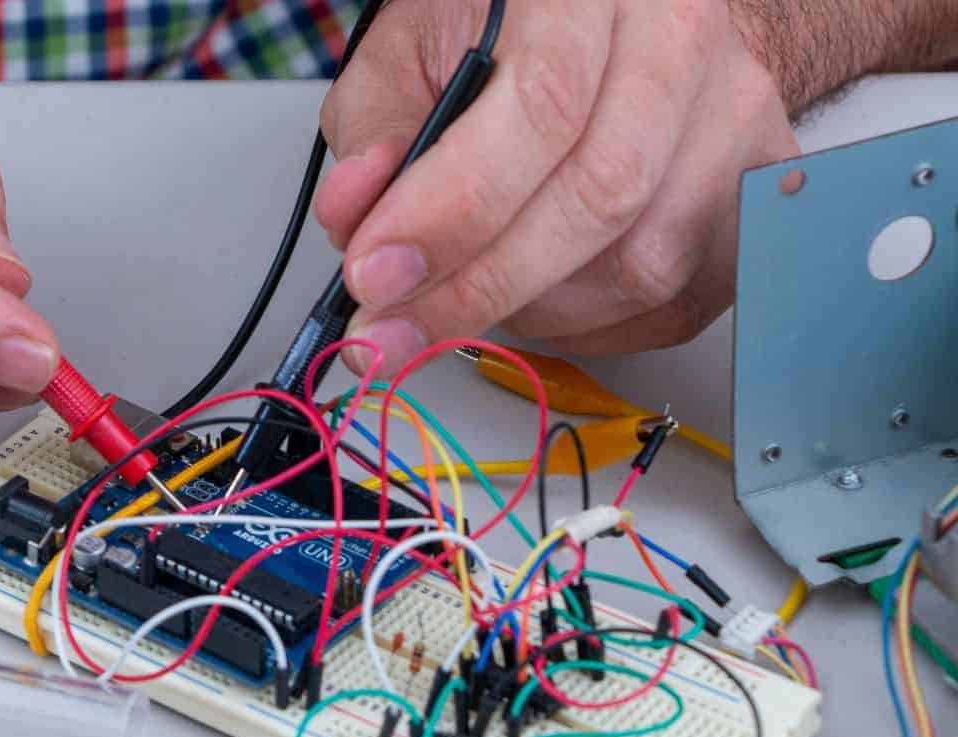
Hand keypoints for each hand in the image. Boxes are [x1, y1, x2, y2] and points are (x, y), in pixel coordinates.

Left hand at [317, 0, 801, 369]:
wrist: (622, 24)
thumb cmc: (509, 35)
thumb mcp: (410, 54)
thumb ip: (373, 132)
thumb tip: (355, 215)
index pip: (541, 110)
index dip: (453, 212)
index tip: (375, 276)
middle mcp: (683, 39)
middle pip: (601, 198)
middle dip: (478, 287)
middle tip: (391, 330)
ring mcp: (737, 116)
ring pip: (644, 264)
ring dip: (532, 310)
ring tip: (464, 296)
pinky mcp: (757, 192)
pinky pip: (675, 302)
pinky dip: (589, 326)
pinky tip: (537, 299)